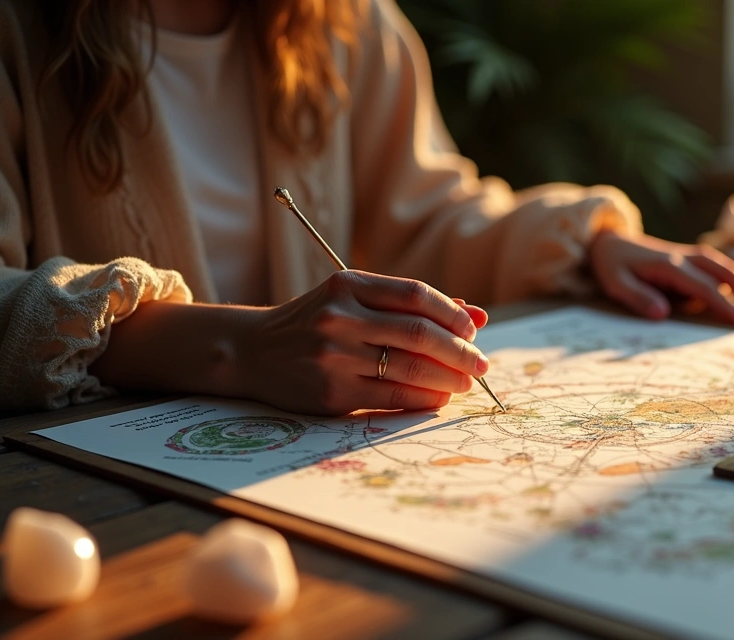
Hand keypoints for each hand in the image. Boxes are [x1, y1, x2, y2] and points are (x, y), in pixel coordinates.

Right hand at [241, 271, 490, 414]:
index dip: (454, 314)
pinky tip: (438, 397)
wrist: (252, 350)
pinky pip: (392, 397)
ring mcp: (334, 355)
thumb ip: (411, 305)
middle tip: (482, 365)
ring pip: (410, 368)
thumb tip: (477, 316)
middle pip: (420, 333)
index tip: (473, 330)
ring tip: (465, 383)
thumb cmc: (317, 322)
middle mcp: (340, 317)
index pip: (417, 294)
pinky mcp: (331, 391)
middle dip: (461, 352)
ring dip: (449, 378)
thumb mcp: (355, 300)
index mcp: (349, 284)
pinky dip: (424, 399)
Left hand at [588, 230, 733, 326]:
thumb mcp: (615, 283)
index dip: (728, 306)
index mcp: (670, 266)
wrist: (609, 240)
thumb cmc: (612, 266)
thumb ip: (637, 297)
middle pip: (728, 275)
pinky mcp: (693, 259)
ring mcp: (692, 256)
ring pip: (729, 271)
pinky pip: (721, 271)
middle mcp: (687, 258)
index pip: (706, 289)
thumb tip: (662, 313)